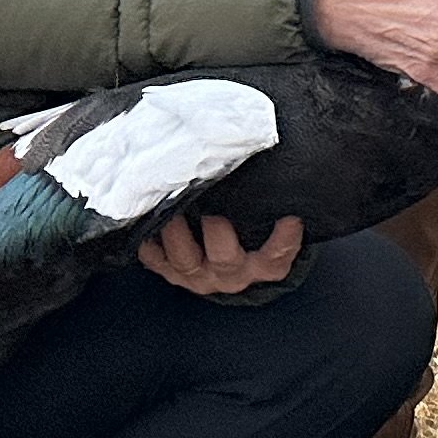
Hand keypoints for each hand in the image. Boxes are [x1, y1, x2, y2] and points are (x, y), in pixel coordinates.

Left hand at [138, 212, 303, 293]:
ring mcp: (200, 276)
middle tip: (210, 202)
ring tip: (171, 204)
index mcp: (265, 265)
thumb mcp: (273, 223)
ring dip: (175, 232)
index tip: (290, 217)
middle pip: (225, 257)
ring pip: (185, 260)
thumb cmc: (256, 233)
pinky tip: (147, 221)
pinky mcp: (172, 273)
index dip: (285, 239)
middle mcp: (232, 273)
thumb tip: (290, 161)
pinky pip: (155, 261)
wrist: (235, 266)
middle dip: (216, 229)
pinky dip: (148, 242)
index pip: (278, 254)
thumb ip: (276, 203)